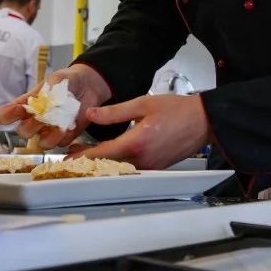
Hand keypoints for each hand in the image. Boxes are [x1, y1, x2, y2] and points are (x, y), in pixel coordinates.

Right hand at [0, 64, 112, 148]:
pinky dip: (64, 137)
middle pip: (23, 132)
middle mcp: (35, 120)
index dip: (7, 116)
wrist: (89, 85)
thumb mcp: (57, 79)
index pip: (6, 115)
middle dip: (30, 127)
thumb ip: (50, 87)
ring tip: (58, 127)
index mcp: (26, 105)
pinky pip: (61, 143)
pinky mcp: (66, 136)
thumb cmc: (67, 80)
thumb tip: (46, 99)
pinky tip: (69, 127)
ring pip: (41, 144)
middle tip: (40, 117)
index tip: (18, 109)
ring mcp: (50, 130)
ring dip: (48, 137)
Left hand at [67, 94, 210, 169]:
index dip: (81, 156)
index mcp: (136, 143)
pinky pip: (131, 166)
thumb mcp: (143, 103)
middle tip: (72, 153)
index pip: (101, 154)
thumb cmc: (177, 110)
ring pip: (119, 167)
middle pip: (107, 164)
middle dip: (88, 159)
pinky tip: (111, 153)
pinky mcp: (155, 166)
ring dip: (102, 161)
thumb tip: (90, 115)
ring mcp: (149, 166)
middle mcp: (141, 159)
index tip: (66, 157)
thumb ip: (114, 112)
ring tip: (87, 152)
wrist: (204, 121)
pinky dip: (117, 162)